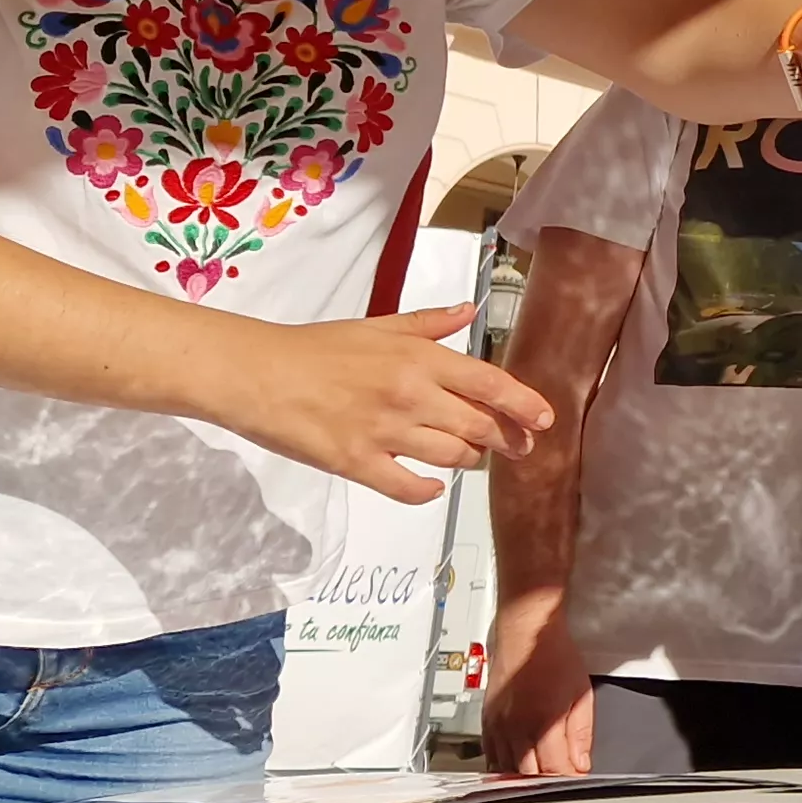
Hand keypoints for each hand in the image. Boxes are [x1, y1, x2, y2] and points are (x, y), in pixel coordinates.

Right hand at [223, 306, 552, 502]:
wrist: (257, 373)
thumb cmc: (316, 347)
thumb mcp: (377, 326)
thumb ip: (428, 324)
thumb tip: (469, 311)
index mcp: (419, 359)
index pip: (490, 384)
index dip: (525, 405)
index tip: (544, 421)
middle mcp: (411, 395)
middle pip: (480, 426)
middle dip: (505, 440)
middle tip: (514, 447)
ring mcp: (385, 432)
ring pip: (452, 457)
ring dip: (467, 460)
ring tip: (467, 455)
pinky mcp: (357, 463)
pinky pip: (409, 488)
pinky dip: (427, 491)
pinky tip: (430, 484)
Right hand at [483, 590, 592, 776]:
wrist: (525, 632)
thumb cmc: (554, 657)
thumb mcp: (581, 695)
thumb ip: (582, 735)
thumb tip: (581, 764)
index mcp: (543, 723)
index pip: (556, 772)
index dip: (567, 785)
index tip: (576, 791)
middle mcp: (516, 729)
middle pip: (529, 778)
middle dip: (546, 788)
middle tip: (558, 794)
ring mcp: (497, 728)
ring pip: (507, 772)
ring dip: (523, 783)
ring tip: (537, 789)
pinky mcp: (485, 723)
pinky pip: (490, 758)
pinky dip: (503, 771)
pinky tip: (514, 774)